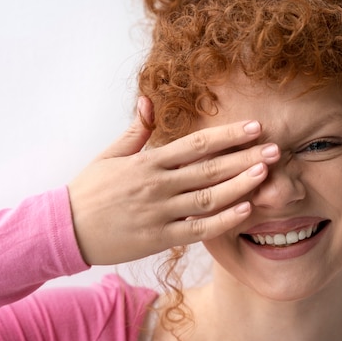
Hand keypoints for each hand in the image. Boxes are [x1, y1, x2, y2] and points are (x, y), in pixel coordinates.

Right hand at [68, 96, 278, 264]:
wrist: (65, 229)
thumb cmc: (88, 191)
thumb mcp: (109, 155)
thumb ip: (135, 130)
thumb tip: (147, 101)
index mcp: (148, 162)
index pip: (196, 144)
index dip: (228, 135)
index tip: (255, 127)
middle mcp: (157, 185)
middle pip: (210, 168)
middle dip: (245, 157)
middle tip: (276, 149)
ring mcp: (159, 213)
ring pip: (208, 197)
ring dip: (240, 185)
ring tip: (267, 174)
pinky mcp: (158, 238)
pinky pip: (197, 230)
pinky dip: (222, 221)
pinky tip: (245, 210)